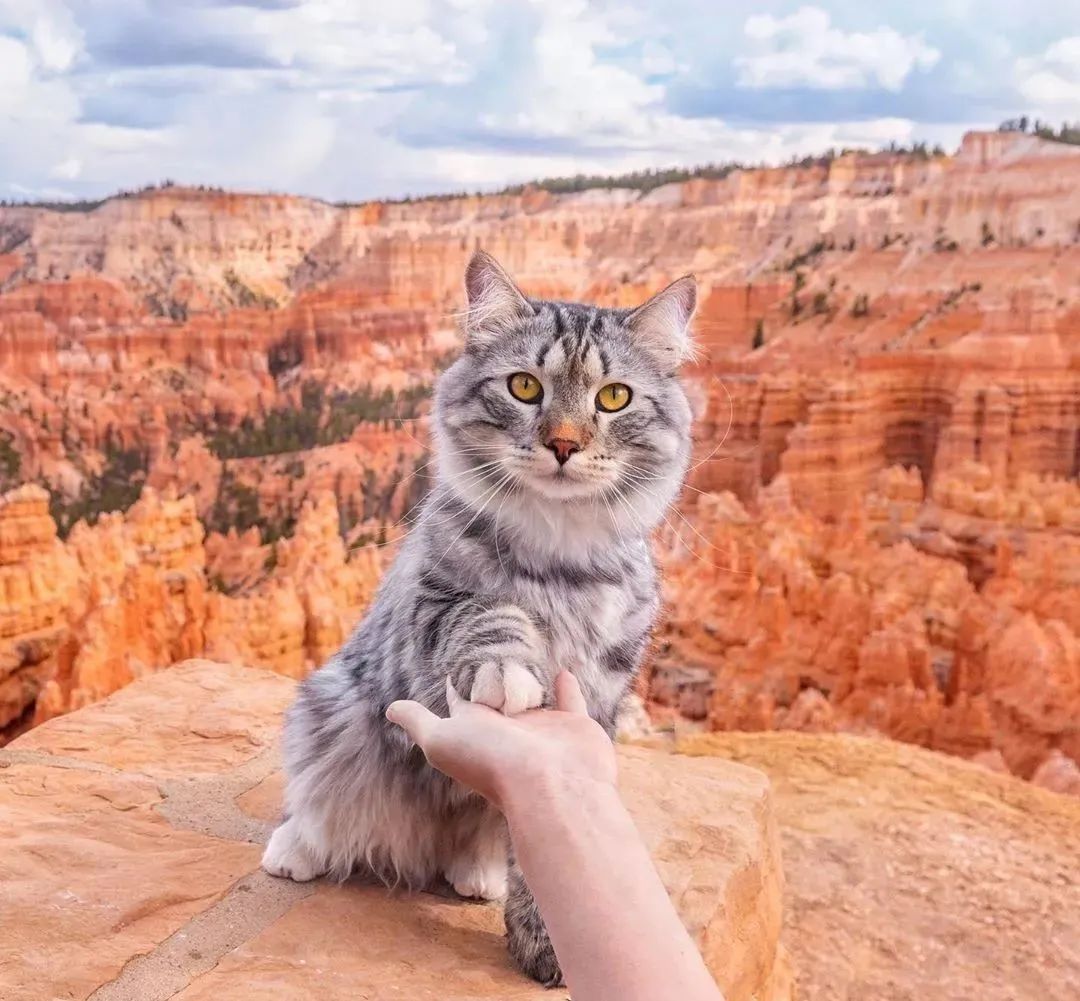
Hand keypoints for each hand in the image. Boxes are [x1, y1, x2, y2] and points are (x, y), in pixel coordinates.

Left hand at [386, 671, 616, 812]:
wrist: (551, 788)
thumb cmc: (492, 762)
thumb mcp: (442, 740)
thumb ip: (419, 723)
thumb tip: (390, 709)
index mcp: (476, 730)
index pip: (460, 701)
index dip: (455, 682)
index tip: (451, 660)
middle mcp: (508, 730)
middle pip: (497, 696)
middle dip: (493, 674)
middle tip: (490, 642)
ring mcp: (541, 728)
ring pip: (533, 696)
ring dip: (529, 678)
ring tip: (526, 651)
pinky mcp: (572, 726)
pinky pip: (569, 700)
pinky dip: (566, 686)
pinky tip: (563, 668)